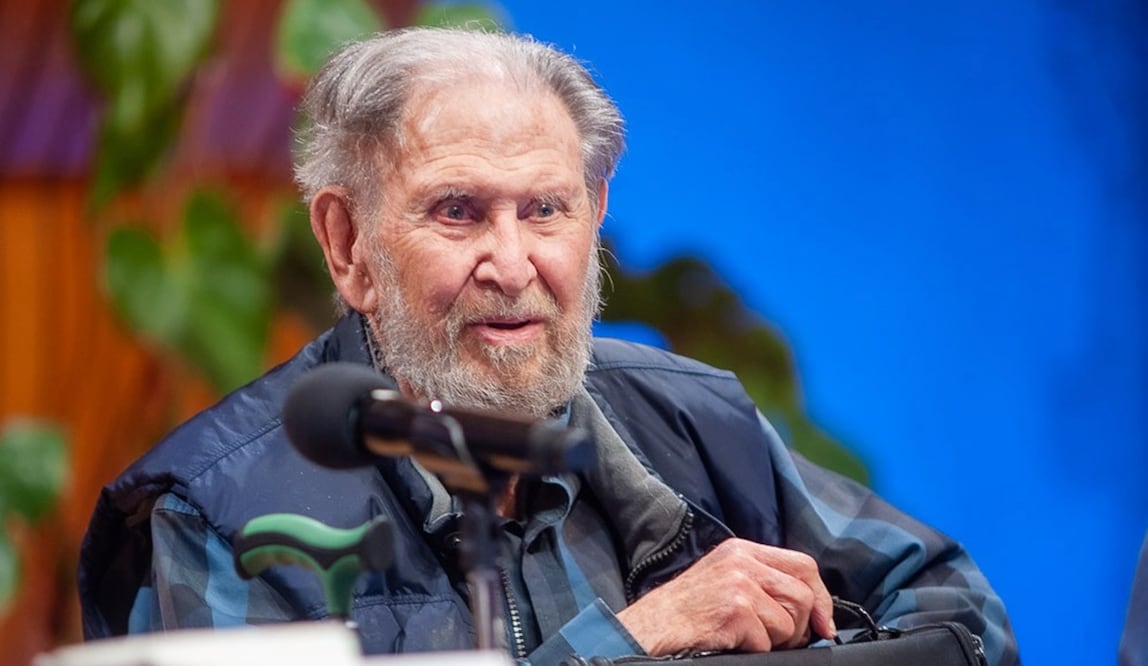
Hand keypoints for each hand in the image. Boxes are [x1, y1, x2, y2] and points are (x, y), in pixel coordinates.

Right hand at [616, 538, 835, 655]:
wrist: (650, 628)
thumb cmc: (686, 612)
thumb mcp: (725, 580)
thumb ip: (763, 582)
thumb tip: (812, 611)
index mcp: (742, 550)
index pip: (804, 565)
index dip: (822, 598)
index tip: (824, 626)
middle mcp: (742, 561)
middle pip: (803, 594)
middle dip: (800, 626)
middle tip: (779, 640)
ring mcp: (738, 584)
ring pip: (789, 621)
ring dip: (774, 640)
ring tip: (746, 638)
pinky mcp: (733, 610)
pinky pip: (766, 642)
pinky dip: (752, 650)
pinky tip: (729, 642)